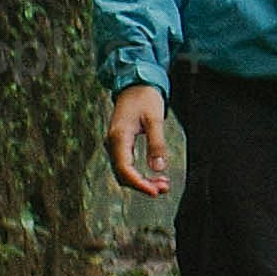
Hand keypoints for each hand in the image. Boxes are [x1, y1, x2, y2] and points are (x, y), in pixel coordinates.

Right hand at [107, 81, 171, 197]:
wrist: (134, 84)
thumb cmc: (145, 98)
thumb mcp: (155, 119)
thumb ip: (157, 143)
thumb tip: (159, 168)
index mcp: (119, 137)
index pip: (125, 168)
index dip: (139, 183)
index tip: (155, 191)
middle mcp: (112, 143)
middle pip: (123, 174)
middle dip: (142, 184)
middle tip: (164, 188)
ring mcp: (114, 144)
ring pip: (124, 172)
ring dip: (142, 181)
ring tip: (163, 184)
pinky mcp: (120, 144)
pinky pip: (126, 165)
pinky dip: (139, 173)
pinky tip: (155, 175)